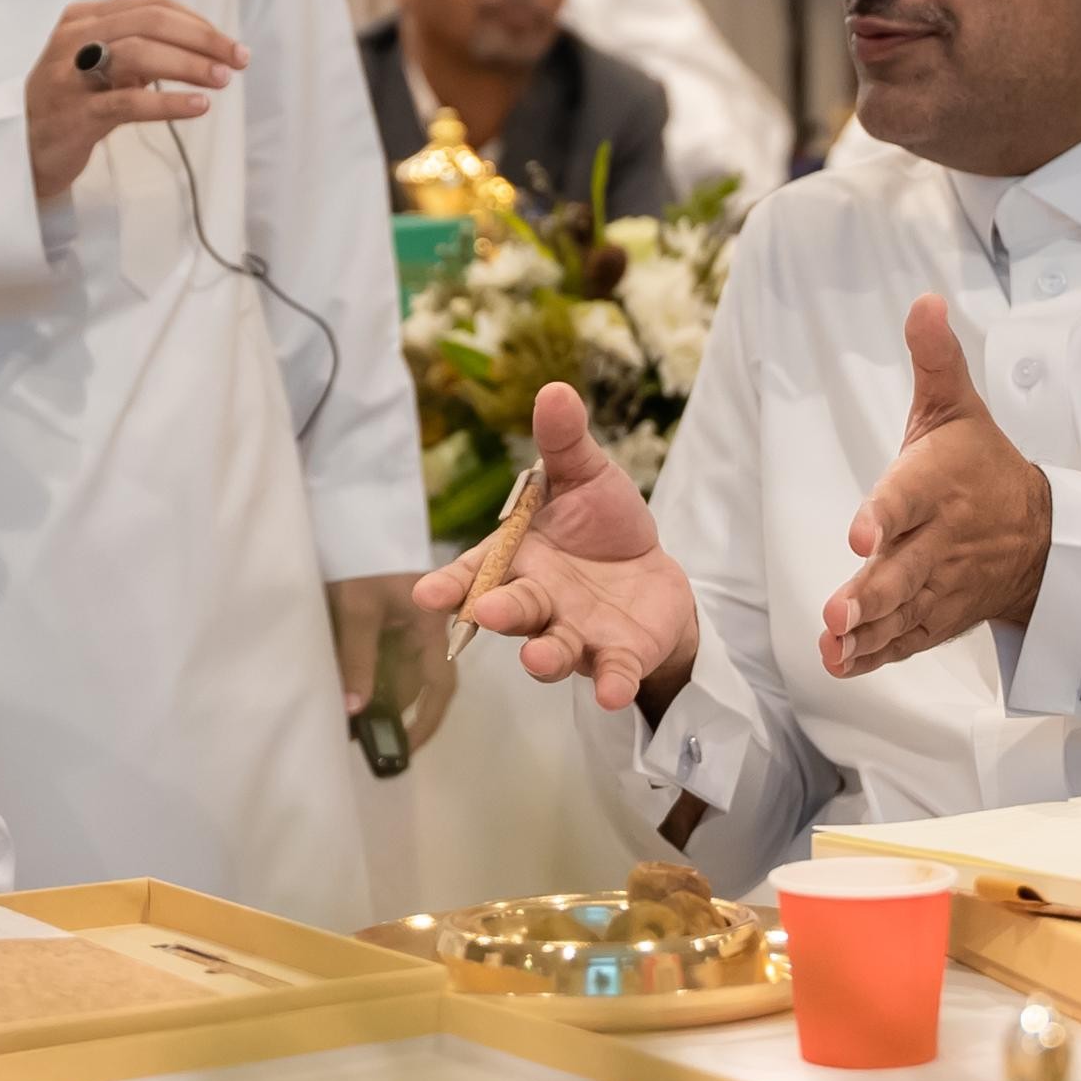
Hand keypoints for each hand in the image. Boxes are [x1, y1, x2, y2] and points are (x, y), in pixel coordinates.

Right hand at [24, 0, 243, 202]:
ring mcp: (71, 76)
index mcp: (82, 19)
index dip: (195, 21)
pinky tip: (198, 106)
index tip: (226, 43)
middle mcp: (74, 39)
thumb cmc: (67, 104)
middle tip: (237, 59)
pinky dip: (169, 102)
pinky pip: (129, 102)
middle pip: (150, 22)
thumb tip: (200, 47)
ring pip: (140, 54)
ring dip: (190, 65)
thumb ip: (137, 49)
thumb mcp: (98, 65)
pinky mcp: (76, 114)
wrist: (20, 149)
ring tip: (222, 79)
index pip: (150, 6)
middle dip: (202, 38)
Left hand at [328, 571, 457, 750]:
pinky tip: (344, 692)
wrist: (345, 514)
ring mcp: (405, 625)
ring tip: (344, 722)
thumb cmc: (358, 558)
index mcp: (431, 624)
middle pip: (414, 684)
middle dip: (389, 714)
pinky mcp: (386, 620)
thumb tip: (355, 712)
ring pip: (396, 673)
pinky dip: (366, 678)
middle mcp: (425, 629)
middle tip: (357, 740)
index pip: (439, 685)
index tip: (403, 749)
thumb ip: (357, 660)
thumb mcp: (355, 608)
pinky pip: (382, 659)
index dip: (424, 721)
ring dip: (375, 698)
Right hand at [410, 383, 699, 711]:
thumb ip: (565, 444)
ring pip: (553, 648)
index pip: (476, 571)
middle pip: (512, 609)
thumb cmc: (603, 526)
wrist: (653, 576)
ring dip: (543, 656)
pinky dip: (612, 682)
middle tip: (483, 611)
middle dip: (498, 611)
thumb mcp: (587, 477)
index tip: (426, 593)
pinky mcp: (617, 656)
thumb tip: (554, 389)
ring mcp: (575, 633)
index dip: (451, 583)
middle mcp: (539, 602)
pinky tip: (613, 691)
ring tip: (537, 658)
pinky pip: (611, 672)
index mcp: (519, 559)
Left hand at [821, 295, 1052, 677]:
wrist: (1039, 535)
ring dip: (867, 631)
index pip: (909, 497)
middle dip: (870, 593)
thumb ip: (935, 358)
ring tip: (834, 644)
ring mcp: (940, 583)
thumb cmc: (982, 464)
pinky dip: (877, 654)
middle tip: (837, 612)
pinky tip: (843, 663)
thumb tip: (924, 302)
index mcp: (939, 483)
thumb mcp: (959, 406)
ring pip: (902, 611)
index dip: (883, 514)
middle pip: (903, 569)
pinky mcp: (937, 615)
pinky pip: (907, 638)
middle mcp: (941, 539)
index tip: (859, 533)